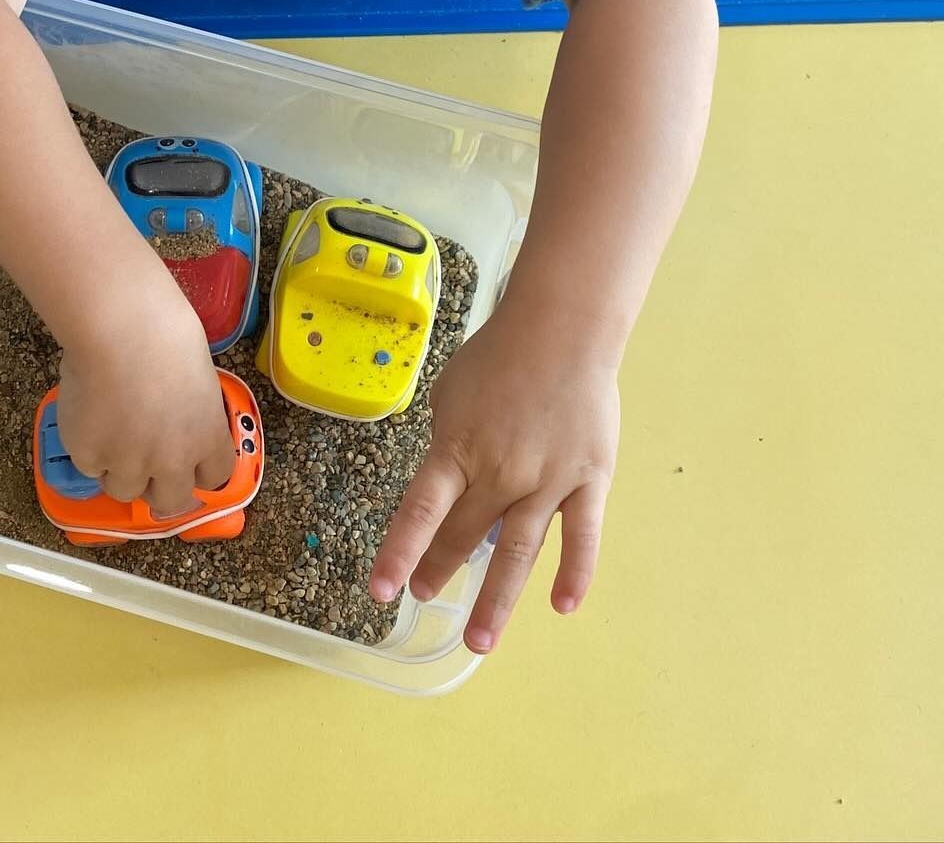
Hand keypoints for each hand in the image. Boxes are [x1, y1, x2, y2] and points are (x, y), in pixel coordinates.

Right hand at [55, 281, 235, 517]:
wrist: (121, 329)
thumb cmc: (164, 334)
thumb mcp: (198, 378)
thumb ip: (190, 411)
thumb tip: (173, 416)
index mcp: (208, 438)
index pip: (214, 478)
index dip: (197, 471)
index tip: (185, 461)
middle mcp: (173, 462)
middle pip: (170, 502)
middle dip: (157, 486)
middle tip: (142, 462)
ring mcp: (129, 464)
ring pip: (123, 490)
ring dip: (118, 469)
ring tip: (109, 429)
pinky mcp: (90, 457)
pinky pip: (89, 465)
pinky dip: (88, 446)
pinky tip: (89, 412)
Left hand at [370, 301, 620, 652]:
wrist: (561, 331)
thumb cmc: (498, 356)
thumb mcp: (450, 394)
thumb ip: (448, 442)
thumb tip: (448, 483)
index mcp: (458, 450)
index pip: (421, 512)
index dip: (400, 553)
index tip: (383, 591)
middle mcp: (500, 474)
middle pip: (465, 536)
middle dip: (440, 569)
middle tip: (425, 596)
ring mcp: (547, 483)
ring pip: (518, 553)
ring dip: (497, 601)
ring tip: (481, 642)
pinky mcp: (589, 482)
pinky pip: (581, 537)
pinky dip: (573, 574)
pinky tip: (561, 606)